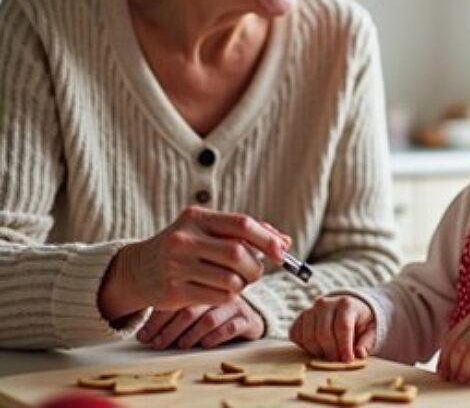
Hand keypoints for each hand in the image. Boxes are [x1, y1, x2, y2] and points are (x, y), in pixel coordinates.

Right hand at [98, 206, 288, 320]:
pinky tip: (218, 290)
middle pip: (239, 254)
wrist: (139, 269)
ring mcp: (176, 265)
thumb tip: (285, 242)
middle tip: (255, 272)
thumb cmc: (186, 246)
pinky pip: (218, 297)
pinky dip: (227, 296)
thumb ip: (246, 232)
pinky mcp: (173, 291)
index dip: (267, 239)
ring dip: (242, 285)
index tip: (282, 252)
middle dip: (255, 267)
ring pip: (231, 280)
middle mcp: (184, 238)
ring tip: (234, 281)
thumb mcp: (209, 230)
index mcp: (197, 217)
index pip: (242, 224)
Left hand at [136, 296, 264, 349]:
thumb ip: (170, 315)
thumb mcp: (191, 308)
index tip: (143, 337)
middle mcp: (218, 291)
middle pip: (191, 309)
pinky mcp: (247, 319)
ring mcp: (234, 304)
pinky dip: (215, 337)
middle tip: (158, 344)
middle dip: (171, 330)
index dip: (157, 319)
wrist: (246, 316)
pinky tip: (205, 344)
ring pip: (209, 319)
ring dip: (191, 335)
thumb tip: (142, 337)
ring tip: (181, 345)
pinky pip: (231, 327)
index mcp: (201, 284)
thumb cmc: (212, 312)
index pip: (175, 299)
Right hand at [289, 295, 375, 361]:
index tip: (348, 361)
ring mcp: (310, 310)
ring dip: (318, 352)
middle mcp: (325, 303)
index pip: (342, 326)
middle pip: (323, 333)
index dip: (344, 346)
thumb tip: (359, 354)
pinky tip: (317, 348)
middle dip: (331, 353)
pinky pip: (295, 335)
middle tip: (338, 361)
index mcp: (346, 304)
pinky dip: (304, 347)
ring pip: (308, 336)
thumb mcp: (370, 332)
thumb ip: (366, 343)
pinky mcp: (300, 318)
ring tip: (329, 355)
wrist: (347, 311)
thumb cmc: (361, 324)